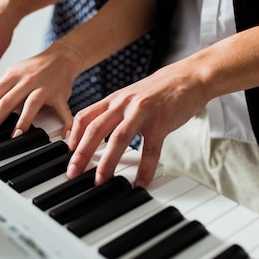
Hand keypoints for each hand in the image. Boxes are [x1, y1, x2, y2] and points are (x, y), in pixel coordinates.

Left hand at [0, 42, 83, 138]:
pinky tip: (63, 134)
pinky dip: (65, 122)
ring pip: (31, 104)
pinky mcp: (60, 94)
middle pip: (6, 101)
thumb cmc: (35, 68)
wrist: (61, 56)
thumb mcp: (12, 74)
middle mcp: (26, 81)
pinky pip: (62, 110)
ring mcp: (43, 87)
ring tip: (15, 135)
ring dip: (23, 121)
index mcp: (11, 77)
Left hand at [66, 59, 208, 187]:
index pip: (85, 117)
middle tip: (72, 173)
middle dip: (81, 153)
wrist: (190, 75)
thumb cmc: (161, 89)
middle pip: (95, 129)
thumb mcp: (132, 96)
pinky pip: (150, 149)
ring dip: (107, 162)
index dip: (73, 136)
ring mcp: (141, 111)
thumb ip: (116, 111)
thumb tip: (101, 131)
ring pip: (118, 138)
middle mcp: (123, 103)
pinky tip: (141, 183)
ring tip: (100, 181)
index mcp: (114, 99)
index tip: (67, 153)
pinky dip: (144, 169)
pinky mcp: (161, 121)